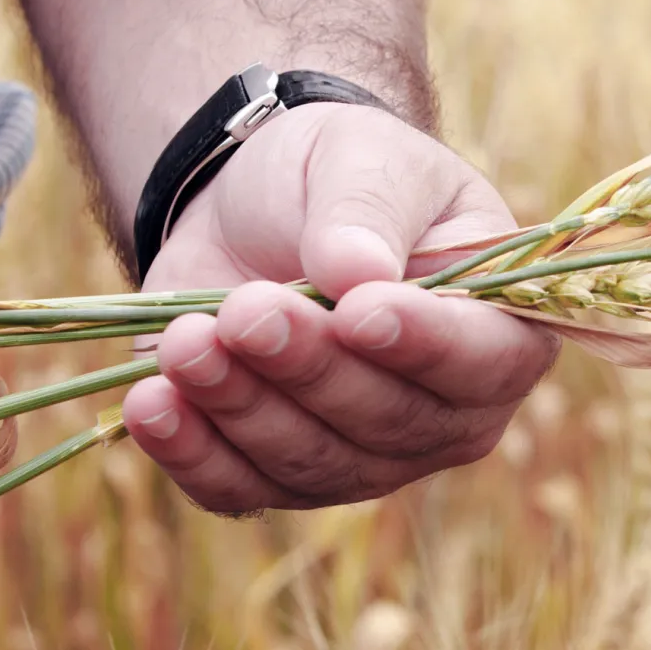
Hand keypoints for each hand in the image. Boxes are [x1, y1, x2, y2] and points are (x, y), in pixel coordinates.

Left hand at [118, 104, 557, 513]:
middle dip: (309, 368)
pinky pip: (240, 489)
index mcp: (499, 332)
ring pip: (311, 462)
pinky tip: (151, 402)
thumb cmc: (339, 176)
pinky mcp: (276, 474)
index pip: (486, 362)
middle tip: (245, 310)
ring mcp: (364, 457)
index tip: (358, 312)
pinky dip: (192, 453)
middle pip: (389, 422)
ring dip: (242, 407)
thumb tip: (356, 275)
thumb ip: (367, 211)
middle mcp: (445, 414)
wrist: (254, 206)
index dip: (426, 346)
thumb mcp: (362, 159)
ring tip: (185, 340)